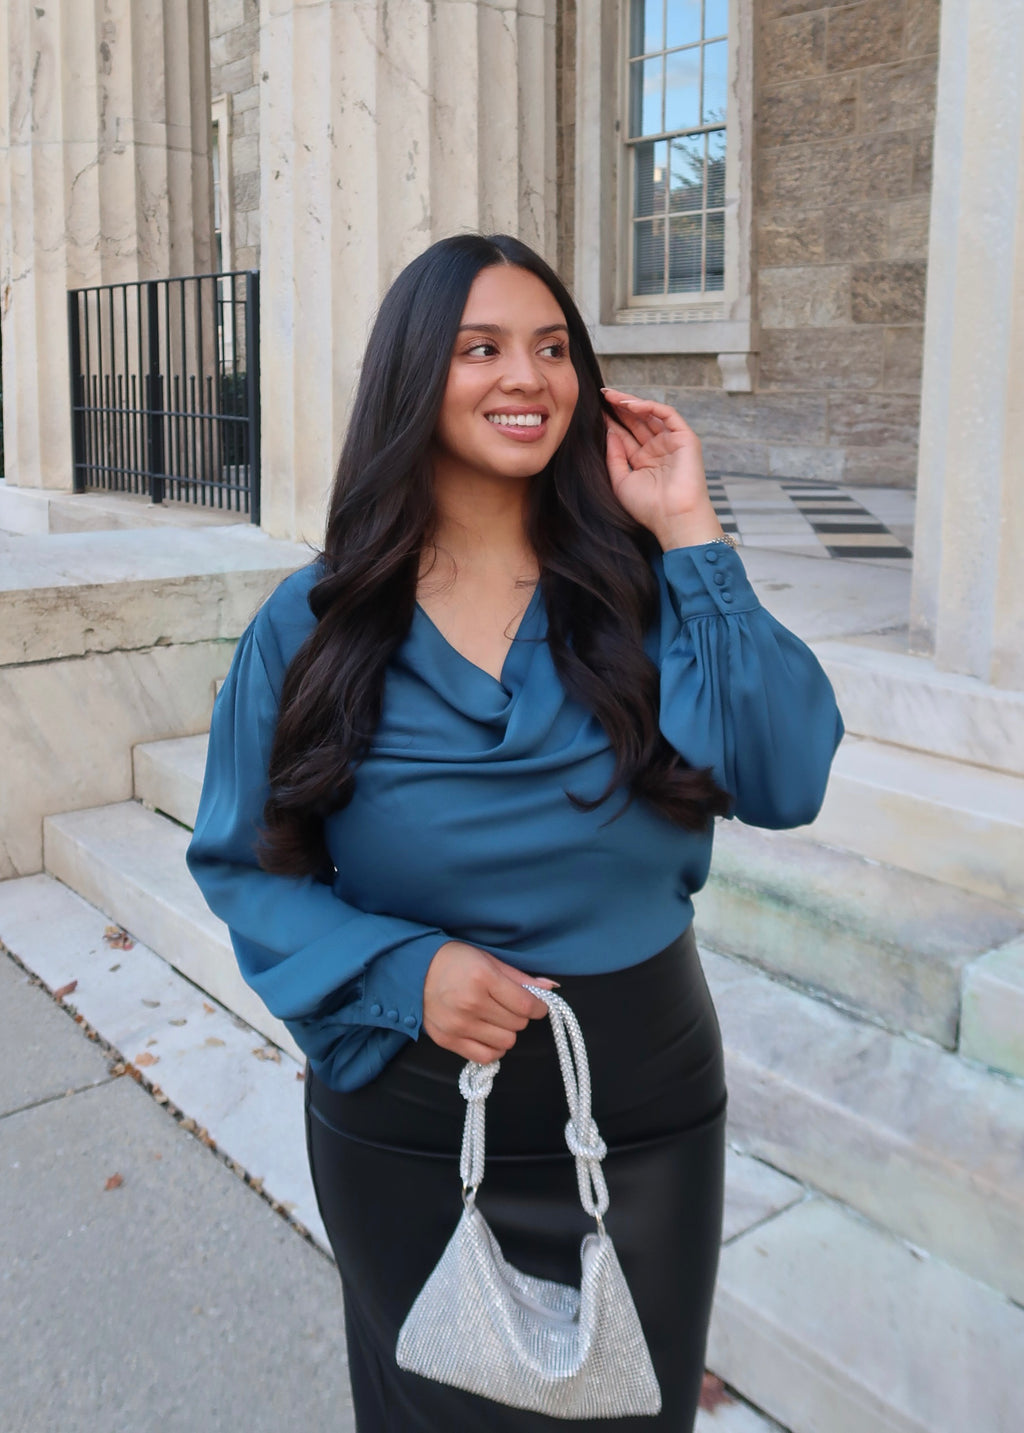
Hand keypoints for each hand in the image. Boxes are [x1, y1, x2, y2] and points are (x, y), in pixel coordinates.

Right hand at [422, 941, 556, 1063]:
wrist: (414, 971)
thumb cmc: (455, 962)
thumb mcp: (488, 960)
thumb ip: (520, 977)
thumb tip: (551, 987)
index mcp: (483, 978)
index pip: (526, 1005)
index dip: (539, 1007)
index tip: (538, 1005)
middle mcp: (471, 1003)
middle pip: (518, 1024)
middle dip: (520, 1016)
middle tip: (509, 1006)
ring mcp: (458, 1025)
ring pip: (506, 1042)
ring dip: (507, 1032)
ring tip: (496, 1019)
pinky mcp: (448, 1041)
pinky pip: (486, 1057)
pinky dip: (493, 1048)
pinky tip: (488, 1034)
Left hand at [601, 387, 723, 549]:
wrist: (673, 517)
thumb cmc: (648, 507)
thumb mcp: (621, 481)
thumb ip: (614, 456)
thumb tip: (610, 431)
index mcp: (644, 461)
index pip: (625, 435)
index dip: (611, 422)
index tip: (594, 411)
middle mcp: (658, 450)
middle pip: (636, 422)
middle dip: (619, 407)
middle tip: (602, 395)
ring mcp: (672, 443)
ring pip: (650, 414)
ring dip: (631, 403)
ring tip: (611, 396)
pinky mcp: (685, 438)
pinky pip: (667, 414)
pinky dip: (649, 406)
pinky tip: (629, 405)